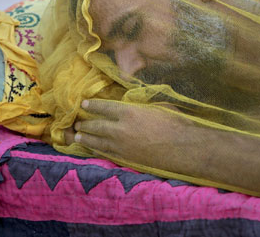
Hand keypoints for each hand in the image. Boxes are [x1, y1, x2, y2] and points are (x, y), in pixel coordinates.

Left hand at [72, 99, 198, 170]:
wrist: (183, 148)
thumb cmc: (175, 123)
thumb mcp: (158, 106)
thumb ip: (142, 104)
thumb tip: (135, 101)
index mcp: (129, 112)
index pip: (104, 107)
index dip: (92, 106)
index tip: (83, 104)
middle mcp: (121, 129)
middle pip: (97, 125)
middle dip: (85, 123)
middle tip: (76, 123)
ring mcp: (122, 146)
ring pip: (98, 141)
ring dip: (86, 138)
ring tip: (78, 136)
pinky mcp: (126, 158)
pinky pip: (106, 153)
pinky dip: (96, 150)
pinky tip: (92, 148)